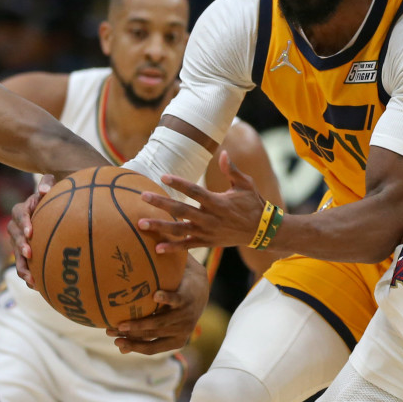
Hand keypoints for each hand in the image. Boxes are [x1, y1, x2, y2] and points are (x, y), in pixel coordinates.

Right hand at [7, 175, 54, 288]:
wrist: (55, 212)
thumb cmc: (55, 197)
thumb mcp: (53, 186)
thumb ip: (48, 183)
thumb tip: (44, 190)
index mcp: (23, 209)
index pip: (20, 213)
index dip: (24, 222)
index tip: (31, 231)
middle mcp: (18, 226)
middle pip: (14, 235)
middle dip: (20, 245)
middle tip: (28, 253)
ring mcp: (19, 242)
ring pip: (16, 255)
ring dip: (21, 266)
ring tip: (30, 278)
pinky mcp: (25, 255)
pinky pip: (23, 267)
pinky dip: (28, 276)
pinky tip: (38, 286)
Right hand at [107, 255, 209, 354]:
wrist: (199, 287)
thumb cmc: (176, 309)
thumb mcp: (162, 326)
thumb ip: (145, 337)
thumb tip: (121, 351)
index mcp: (176, 341)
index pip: (151, 349)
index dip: (133, 347)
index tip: (116, 342)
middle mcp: (181, 331)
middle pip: (151, 335)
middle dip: (129, 335)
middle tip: (110, 330)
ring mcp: (184, 316)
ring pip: (159, 322)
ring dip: (138, 324)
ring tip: (121, 323)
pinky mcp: (186, 299)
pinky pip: (175, 300)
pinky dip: (166, 298)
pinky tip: (156, 296)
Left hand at [138, 151, 267, 252]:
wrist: (261, 231)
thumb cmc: (253, 204)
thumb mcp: (245, 184)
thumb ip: (232, 170)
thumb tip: (223, 153)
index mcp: (218, 202)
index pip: (194, 191)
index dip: (179, 184)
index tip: (163, 176)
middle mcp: (210, 218)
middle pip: (181, 210)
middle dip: (160, 203)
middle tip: (143, 196)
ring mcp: (207, 232)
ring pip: (179, 230)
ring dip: (160, 226)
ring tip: (141, 223)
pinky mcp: (207, 243)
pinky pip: (187, 246)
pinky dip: (172, 248)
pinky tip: (157, 247)